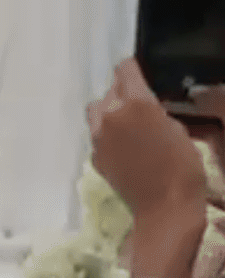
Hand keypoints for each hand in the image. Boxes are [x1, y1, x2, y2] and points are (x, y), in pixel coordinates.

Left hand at [87, 59, 207, 245]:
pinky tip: (123, 149)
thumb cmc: (182, 167)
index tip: (134, 71)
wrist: (165, 208)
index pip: (124, 70)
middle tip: (136, 106)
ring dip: (109, 113)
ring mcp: (99, 137)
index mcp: (136, 103)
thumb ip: (155, 112)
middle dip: (121, 94)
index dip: (130, 69)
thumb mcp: (178, 130)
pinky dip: (107, 137)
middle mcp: (111, 115)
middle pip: (108, 92)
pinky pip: (98, 137)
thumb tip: (144, 108)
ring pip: (97, 113)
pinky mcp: (95, 157)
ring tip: (126, 126)